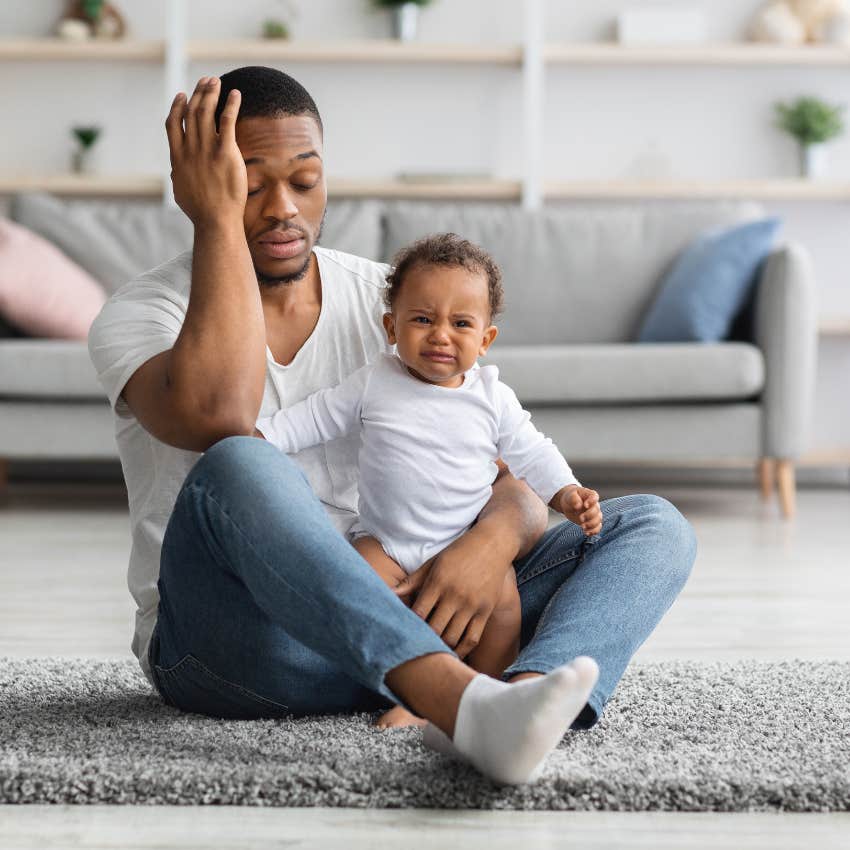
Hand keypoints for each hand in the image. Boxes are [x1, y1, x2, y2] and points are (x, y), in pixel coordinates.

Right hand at [165, 77, 246, 227]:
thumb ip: (178, 175)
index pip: (173, 124)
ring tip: (217, 82)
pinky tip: (235, 94)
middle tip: (206, 82)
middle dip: (198, 93)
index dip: (177, 107)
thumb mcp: (181, 191)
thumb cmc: (200, 211)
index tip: (182, 95)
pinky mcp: (226, 153)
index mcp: (178, 157)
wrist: (215, 220)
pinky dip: (230, 105)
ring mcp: (207, 150)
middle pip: (191, 112)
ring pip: (206, 112)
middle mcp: (190, 150)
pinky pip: (227, 121)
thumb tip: (176, 170)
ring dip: (211, 93)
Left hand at [392, 526, 513, 659]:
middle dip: (424, 639)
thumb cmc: (458, 552)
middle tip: (416, 645)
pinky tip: (453, 654)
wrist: (493, 544)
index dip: (409, 625)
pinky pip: (472, 638)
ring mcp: (471, 604)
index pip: (418, 613)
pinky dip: (462, 650)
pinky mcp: (485, 611)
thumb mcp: (434, 562)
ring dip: (441, 647)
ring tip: (432, 651)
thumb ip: (413, 581)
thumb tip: (390, 593)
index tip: (404, 631)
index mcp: (438, 582)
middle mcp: (455, 595)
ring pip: (452, 637)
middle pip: (434, 629)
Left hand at [553, 485, 601, 535]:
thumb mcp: (570, 495)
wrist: (569, 504)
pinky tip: (587, 533)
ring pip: (598, 520)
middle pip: (596, 511)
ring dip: (592, 524)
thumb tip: (578, 505)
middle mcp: (594, 505)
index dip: (592, 502)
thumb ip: (574, 498)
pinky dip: (593, 531)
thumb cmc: (570, 497)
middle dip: (589, 516)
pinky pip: (597, 527)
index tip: (585, 505)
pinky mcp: (592, 522)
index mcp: (590, 495)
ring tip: (583, 527)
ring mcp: (594, 514)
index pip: (594, 497)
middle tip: (580, 518)